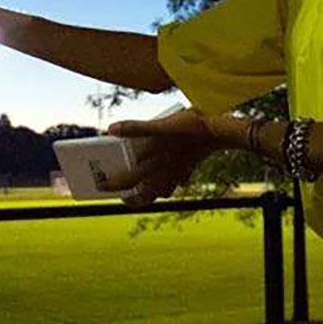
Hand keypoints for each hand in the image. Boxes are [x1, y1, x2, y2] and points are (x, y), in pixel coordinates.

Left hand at [100, 110, 222, 205]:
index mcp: (157, 165)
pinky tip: (168, 178)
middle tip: (123, 196)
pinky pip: (177, 181)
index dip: (114, 186)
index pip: (130, 182)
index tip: (102, 187)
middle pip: (146, 195)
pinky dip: (170, 182)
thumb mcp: (162, 125)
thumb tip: (111, 130)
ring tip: (141, 191)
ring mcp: (179, 172)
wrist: (221, 130)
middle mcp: (167, 173)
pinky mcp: (189, 167)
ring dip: (150, 194)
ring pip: (162, 191)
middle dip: (132, 198)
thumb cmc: (191, 126)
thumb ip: (136, 128)